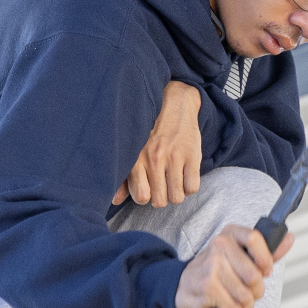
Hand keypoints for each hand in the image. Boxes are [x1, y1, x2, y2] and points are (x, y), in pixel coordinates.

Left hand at [115, 81, 203, 206]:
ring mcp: (174, 157)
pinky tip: (185, 175)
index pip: (141, 197)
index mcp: (136, 159)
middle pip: (160, 201)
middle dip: (162, 197)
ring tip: (174, 181)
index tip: (148, 189)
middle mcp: (154, 159)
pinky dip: (189, 186)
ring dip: (176, 193)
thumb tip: (114, 201)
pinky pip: (192, 188)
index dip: (146, 197)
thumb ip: (123, 178)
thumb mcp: (133, 152)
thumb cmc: (150, 133)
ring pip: (177, 197)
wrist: (175, 106)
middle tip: (163, 185)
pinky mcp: (192, 156)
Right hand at [172, 223, 293, 307]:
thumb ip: (265, 251)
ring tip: (239, 303)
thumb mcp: (238, 256)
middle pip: (254, 275)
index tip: (266, 271)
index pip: (255, 239)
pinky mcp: (206, 287)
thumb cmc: (215, 271)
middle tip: (250, 294)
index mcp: (230, 234)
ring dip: (247, 306)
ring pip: (246, 295)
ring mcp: (211, 266)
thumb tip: (290, 238)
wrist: (181, 287)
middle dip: (257, 292)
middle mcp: (219, 246)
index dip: (265, 260)